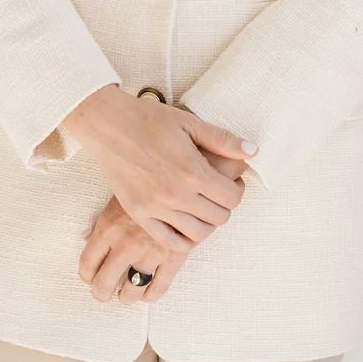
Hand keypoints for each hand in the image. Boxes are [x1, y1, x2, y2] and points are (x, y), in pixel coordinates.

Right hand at [63, 86, 255, 250]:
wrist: (108, 126)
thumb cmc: (149, 120)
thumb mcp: (189, 123)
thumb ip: (223, 140)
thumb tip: (253, 151)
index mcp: (192, 170)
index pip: (232, 198)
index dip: (237, 190)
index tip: (231, 182)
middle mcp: (176, 195)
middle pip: (219, 218)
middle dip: (224, 205)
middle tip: (216, 191)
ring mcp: (156, 208)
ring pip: (198, 234)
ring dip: (206, 222)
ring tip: (201, 205)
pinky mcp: (139, 215)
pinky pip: (170, 242)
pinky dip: (183, 237)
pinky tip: (184, 219)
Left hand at [78, 193, 190, 305]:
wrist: (180, 178)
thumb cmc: (147, 183)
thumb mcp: (118, 197)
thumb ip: (102, 221)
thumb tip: (86, 237)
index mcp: (108, 228)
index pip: (88, 263)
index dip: (86, 275)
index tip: (89, 278)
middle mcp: (125, 245)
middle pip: (104, 283)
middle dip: (101, 292)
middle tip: (103, 294)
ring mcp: (149, 253)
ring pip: (132, 290)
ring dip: (127, 297)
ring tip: (126, 296)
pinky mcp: (172, 257)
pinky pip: (159, 287)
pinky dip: (151, 295)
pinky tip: (148, 294)